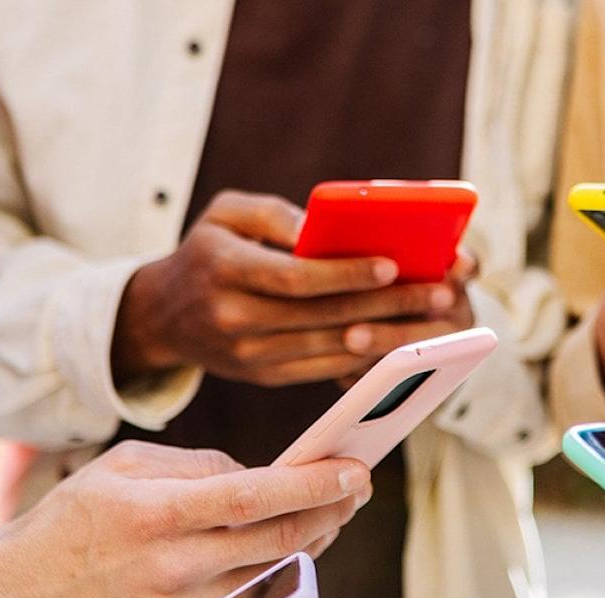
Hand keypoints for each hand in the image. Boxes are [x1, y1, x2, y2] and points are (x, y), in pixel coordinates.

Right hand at [0, 442, 371, 597]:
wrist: (20, 592)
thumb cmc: (76, 516)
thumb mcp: (126, 466)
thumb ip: (199, 463)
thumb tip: (263, 472)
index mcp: (157, 512)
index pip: (254, 496)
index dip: (313, 485)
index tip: (354, 469)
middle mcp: (172, 565)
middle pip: (278, 539)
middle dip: (331, 511)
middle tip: (359, 486)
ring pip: (272, 572)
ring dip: (314, 539)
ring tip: (334, 510)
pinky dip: (279, 569)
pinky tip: (294, 542)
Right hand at [113, 190, 458, 386]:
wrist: (163, 315)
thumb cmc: (207, 251)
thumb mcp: (225, 214)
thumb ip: (273, 214)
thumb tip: (322, 232)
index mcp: (223, 269)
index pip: (294, 278)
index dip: (345, 274)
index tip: (392, 265)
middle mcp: (234, 316)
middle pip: (323, 315)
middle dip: (388, 305)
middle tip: (441, 293)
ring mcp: (249, 354)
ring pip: (330, 346)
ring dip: (389, 335)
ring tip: (435, 321)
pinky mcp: (264, 376)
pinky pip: (323, 369)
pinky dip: (366, 356)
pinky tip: (403, 342)